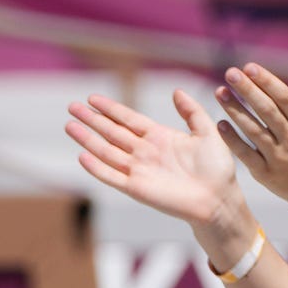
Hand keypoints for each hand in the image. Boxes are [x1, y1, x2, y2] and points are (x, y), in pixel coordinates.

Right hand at [67, 89, 240, 227]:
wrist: (218, 197)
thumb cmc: (216, 167)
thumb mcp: (207, 132)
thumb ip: (192, 111)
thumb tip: (176, 91)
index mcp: (160, 137)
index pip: (129, 119)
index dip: (111, 109)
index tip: (93, 97)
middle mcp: (145, 151)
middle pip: (112, 132)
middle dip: (92, 119)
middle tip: (72, 106)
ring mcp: (138, 169)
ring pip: (106, 151)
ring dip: (88, 139)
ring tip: (70, 125)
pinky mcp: (136, 188)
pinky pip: (112, 176)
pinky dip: (97, 167)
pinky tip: (82, 155)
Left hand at [214, 62, 287, 212]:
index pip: (284, 97)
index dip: (266, 81)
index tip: (249, 67)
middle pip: (266, 110)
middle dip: (247, 90)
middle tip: (230, 73)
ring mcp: (277, 155)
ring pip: (253, 129)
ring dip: (235, 110)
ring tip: (220, 93)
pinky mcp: (265, 173)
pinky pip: (245, 153)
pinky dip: (232, 139)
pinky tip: (220, 124)